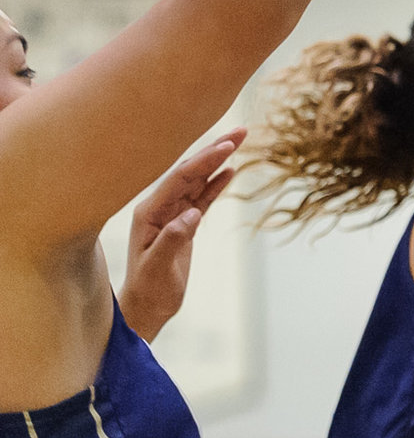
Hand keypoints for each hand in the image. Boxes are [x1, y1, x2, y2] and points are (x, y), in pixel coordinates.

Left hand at [121, 129, 244, 343]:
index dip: (204, 160)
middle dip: (214, 150)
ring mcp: (171, 213)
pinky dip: (217, 182)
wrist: (147, 305)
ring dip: (218, 161)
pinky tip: (231, 170)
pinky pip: (202, 196)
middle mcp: (159, 206)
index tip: (228, 146)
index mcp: (149, 212)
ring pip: (197, 179)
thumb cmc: (150, 288)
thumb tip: (192, 214)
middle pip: (189, 170)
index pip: (179, 178)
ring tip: (240, 141)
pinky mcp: (184, 222)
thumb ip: (172, 238)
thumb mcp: (158, 267)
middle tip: (241, 131)